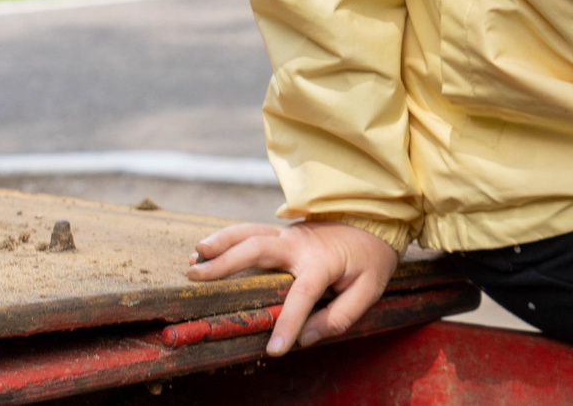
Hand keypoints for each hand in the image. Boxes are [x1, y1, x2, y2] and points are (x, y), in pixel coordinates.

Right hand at [186, 220, 399, 356]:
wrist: (378, 221)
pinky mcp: (282, 235)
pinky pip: (250, 233)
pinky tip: (204, 251)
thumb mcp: (369, 289)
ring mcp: (289, 236)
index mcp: (324, 262)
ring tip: (194, 258)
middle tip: (198, 277)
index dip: (288, 323)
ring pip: (250, 233)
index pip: (303, 295)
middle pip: (261, 249)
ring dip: (221, 244)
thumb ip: (339, 317)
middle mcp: (301, 245)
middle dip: (227, 263)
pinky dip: (226, 240)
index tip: (274, 349)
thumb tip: (305, 339)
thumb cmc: (370, 259)